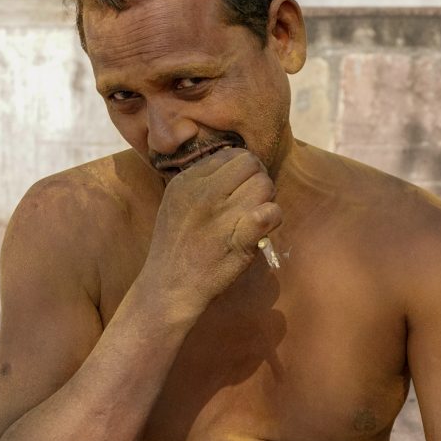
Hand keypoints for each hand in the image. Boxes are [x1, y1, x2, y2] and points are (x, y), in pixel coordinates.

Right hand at [143, 147, 280, 319]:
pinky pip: (269, 213)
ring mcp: (222, 216)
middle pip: (251, 163)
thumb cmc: (177, 244)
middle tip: (251, 201)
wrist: (169, 287)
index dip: (243, 169)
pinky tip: (260, 228)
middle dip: (258, 178)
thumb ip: (202, 179)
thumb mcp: (176, 200)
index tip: (240, 188)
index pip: (232, 154)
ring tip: (253, 216)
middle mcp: (204, 193)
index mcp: (188, 180)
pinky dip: (271, 218)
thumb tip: (236, 162)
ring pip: (264, 184)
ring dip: (266, 198)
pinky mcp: (239, 240)